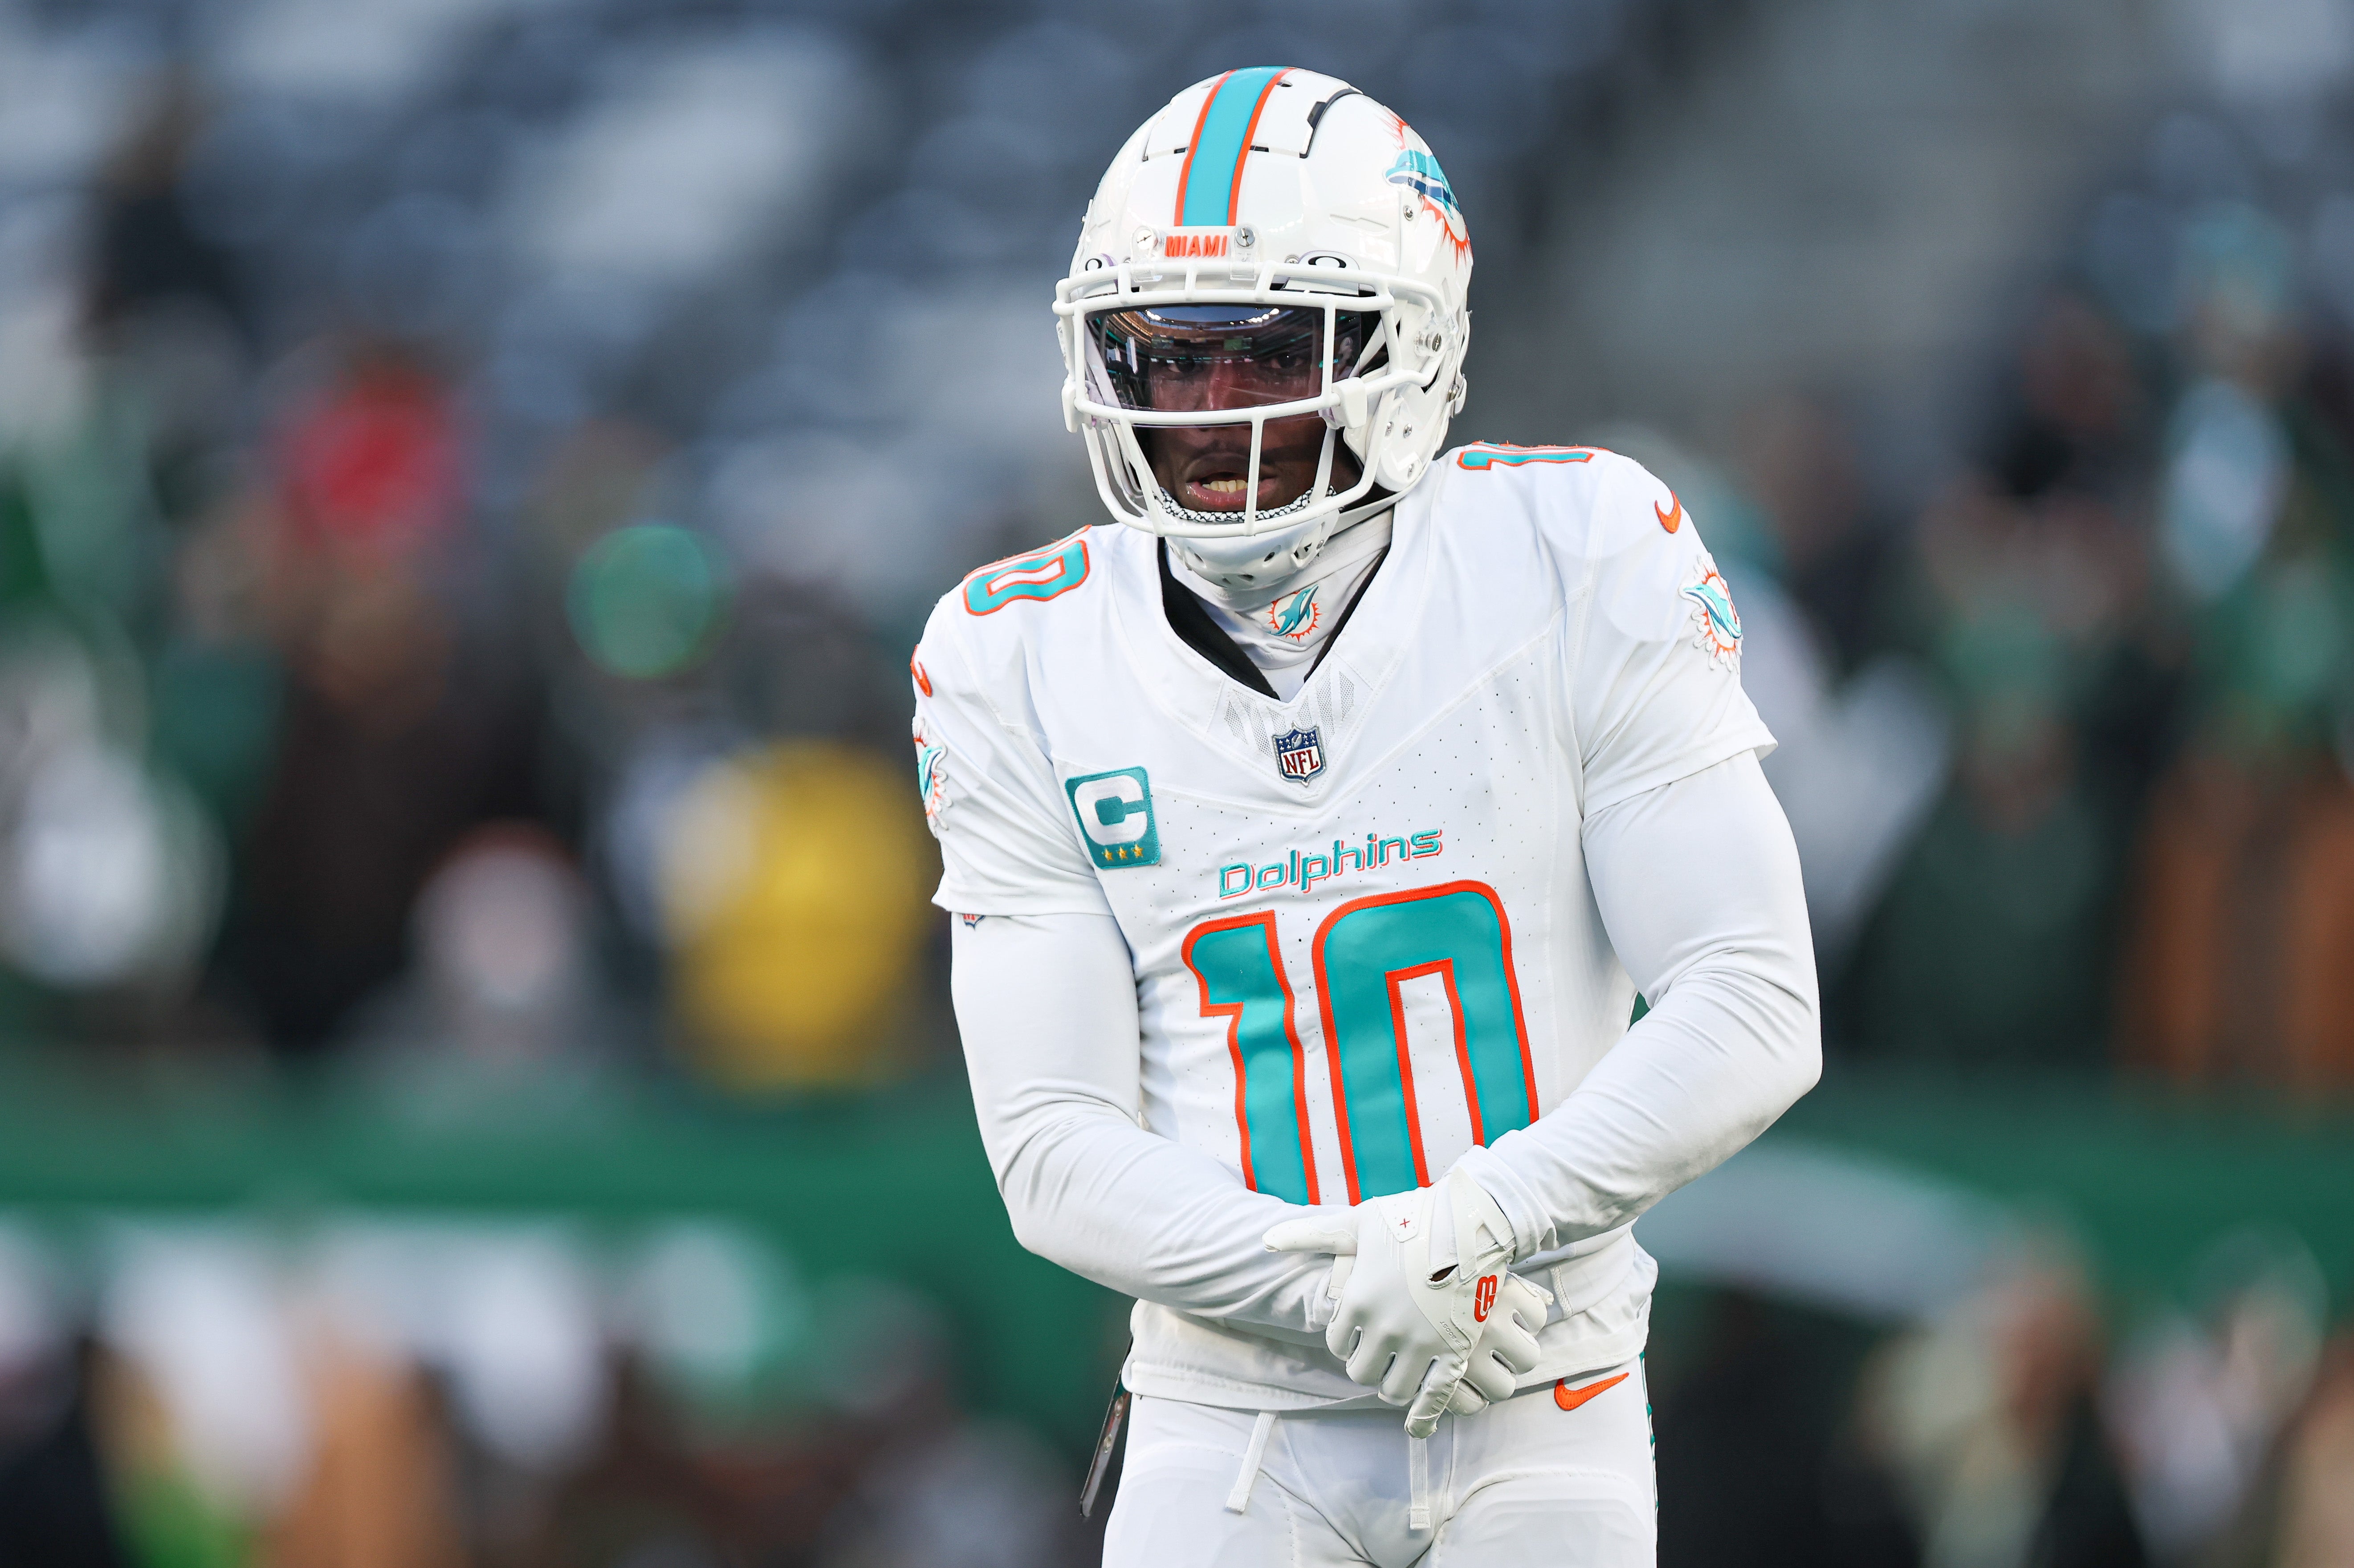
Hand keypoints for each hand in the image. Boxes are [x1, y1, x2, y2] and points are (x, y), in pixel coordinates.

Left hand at [1262, 1169, 1532, 1436]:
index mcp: (1358, 1299)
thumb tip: (1266, 1239)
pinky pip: (1435, 1398)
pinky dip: (1424, 1417)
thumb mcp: (1358, 1222)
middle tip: (1378, 1357)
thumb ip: (1312, 1236)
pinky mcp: (1456, 1351)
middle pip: (1361, 1372)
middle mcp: (1384, 1327)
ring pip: (1394, 1390)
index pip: (1338, 1343)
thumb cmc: (1414, 1217)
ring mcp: (1421, 1343)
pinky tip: (1416, 1428)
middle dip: (1367, 1366)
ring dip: (1393, 1385)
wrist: (1474, 1220)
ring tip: (1399, 1372)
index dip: (1346, 1341)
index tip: (1359, 1335)